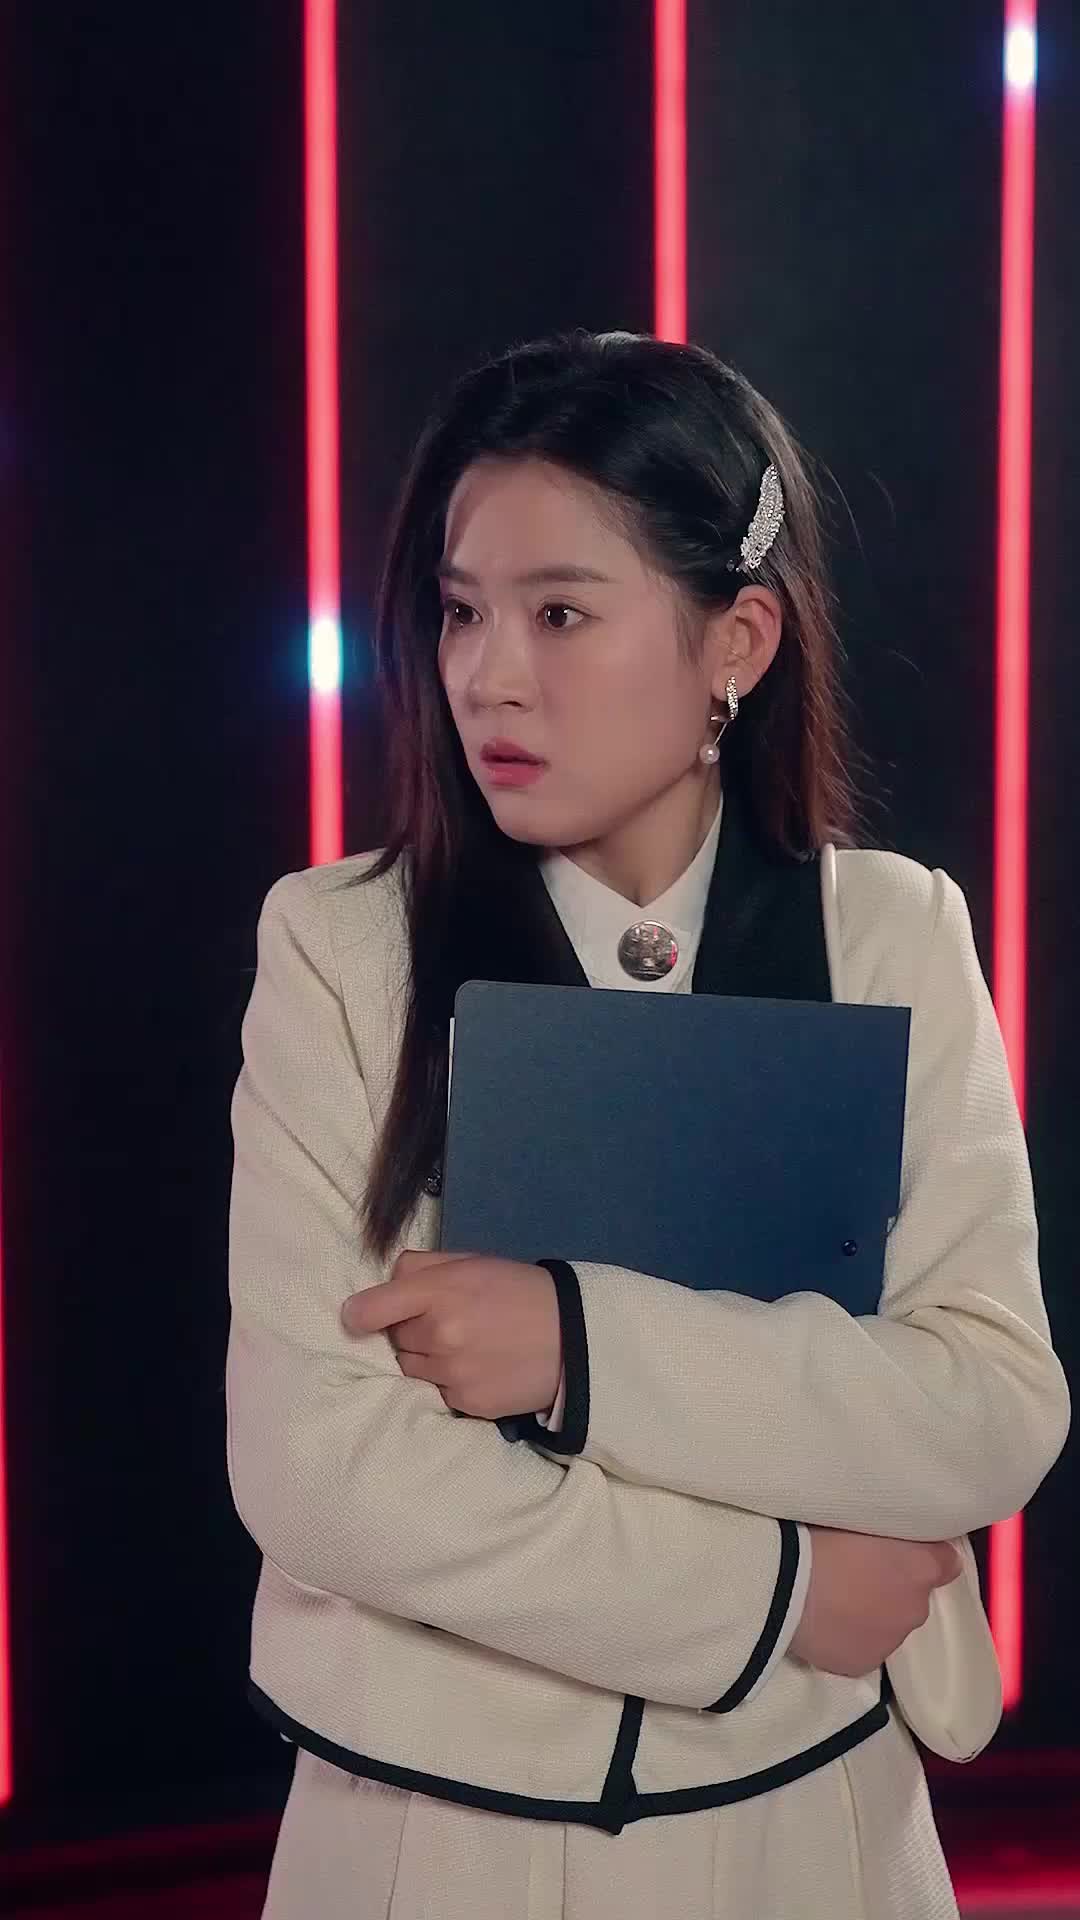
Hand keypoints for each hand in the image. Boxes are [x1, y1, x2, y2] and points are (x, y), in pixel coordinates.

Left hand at [341, 1250, 562, 1419]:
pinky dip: (448, 1380)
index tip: (357, 1318)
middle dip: (412, 1328)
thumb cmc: (520, 1291)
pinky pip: (436, 1390)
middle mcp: (439, 1334)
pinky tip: (478, 1366)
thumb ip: (425, 1266)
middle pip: (395, 1337)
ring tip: (463, 1345)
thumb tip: (387, 1282)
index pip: (374, 1308)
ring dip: (425, 1356)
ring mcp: (450, 1372)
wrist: (573, 1338)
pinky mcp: (464, 1402)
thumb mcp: (474, 1262)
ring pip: (409, 1367)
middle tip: (449, 1320)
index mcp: (439, 1292)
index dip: (360, 1314)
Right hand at [789, 1528, 962, 1678]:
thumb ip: (891, 1529)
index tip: (903, 1550)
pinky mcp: (863, 1665)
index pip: (946, 1562)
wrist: (784, 1585)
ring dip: (871, 1614)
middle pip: (914, 1597)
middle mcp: (916, 1608)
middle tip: (855, 1572)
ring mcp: (890, 1642)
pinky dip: (850, 1637)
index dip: (924, 1555)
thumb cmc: (820, 1535)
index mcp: (921, 1567)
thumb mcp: (862, 1515)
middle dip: (893, 1587)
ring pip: (888, 1625)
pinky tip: (826, 1624)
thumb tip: (899, 1535)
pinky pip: (862, 1648)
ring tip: (836, 1600)